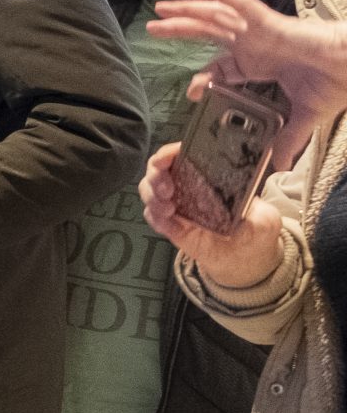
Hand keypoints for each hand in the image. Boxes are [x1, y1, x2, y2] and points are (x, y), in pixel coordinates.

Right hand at [137, 141, 286, 290]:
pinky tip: (167, 221)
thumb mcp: (265, 217)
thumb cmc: (256, 230)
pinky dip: (155, 216)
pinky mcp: (172, 227)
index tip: (169, 157)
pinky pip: (153, 217)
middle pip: (157, 170)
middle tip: (167, 188)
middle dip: (156, 174)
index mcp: (208, 175)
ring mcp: (177, 206)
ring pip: (149, 190)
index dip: (170, 153)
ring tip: (169, 207)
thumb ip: (257, 208)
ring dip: (152, 195)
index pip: (182, 155)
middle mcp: (188, 186)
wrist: (249, 259)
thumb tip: (244, 200)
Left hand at [150, 0, 346, 158]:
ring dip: (188, 11)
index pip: (222, 67)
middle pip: (209, 34)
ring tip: (161, 8)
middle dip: (180, 31)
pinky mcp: (271, 22)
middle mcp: (256, 43)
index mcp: (262, 62)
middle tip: (152, 29)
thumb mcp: (305, 116)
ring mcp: (261, 31)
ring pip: (217, 17)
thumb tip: (280, 167)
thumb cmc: (336, 83)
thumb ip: (289, 139)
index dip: (203, 76)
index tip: (190, 91)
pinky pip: (242, 4)